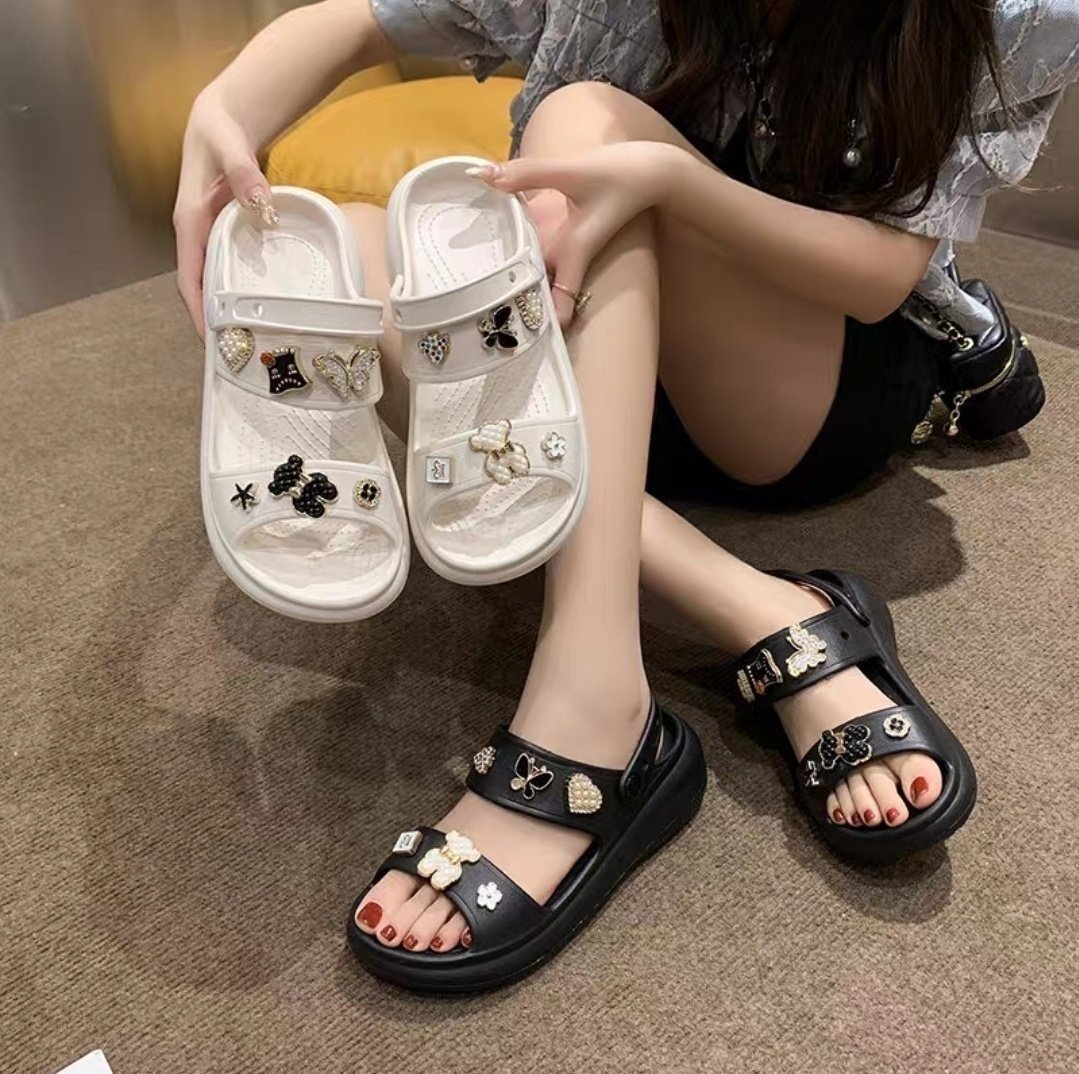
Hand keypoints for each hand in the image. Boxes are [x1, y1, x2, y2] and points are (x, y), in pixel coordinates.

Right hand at [173, 93, 275, 335]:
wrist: (223, 118)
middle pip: (201, 286)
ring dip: (228, 307)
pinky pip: (231, 266)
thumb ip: (244, 173)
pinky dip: (241, 287)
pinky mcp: (226, 232)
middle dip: (214, 318)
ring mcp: (211, 234)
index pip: (189, 275)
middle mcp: (196, 233)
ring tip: (250, 338)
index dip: (198, 308)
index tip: (210, 338)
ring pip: (216, 279)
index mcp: (190, 221)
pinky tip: (263, 304)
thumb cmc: (221, 132)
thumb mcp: (230, 146)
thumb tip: (260, 202)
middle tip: (236, 351)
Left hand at [469, 141, 677, 325]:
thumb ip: (528, 174)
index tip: (519, 335)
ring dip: (512, 277)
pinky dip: (515, 246)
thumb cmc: (621, 174)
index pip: (560, 302)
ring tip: (472, 282)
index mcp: (573, 252)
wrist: (650, 171)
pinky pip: (535, 248)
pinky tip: (490, 235)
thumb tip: (483, 176)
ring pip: (535, 272)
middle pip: (540, 292)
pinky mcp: (563, 232)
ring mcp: (565, 246)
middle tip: (479, 310)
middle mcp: (567, 256)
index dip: (543, 322)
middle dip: (514, 305)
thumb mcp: (573, 171)